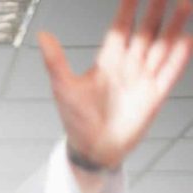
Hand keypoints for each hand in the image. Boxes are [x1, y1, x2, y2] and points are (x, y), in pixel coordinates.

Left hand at [39, 0, 191, 170]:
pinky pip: (171, 72)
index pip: (121, 28)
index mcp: (107, 61)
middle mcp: (128, 66)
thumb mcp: (63, 87)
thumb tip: (42, 35)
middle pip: (146, 31)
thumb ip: (55, 61)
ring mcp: (143, 79)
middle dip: (156, 10)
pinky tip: (188, 39)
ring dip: (174, 26)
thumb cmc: (77, 120)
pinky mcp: (154, 95)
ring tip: (185, 4)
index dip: (129, 8)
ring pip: (162, 46)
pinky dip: (179, 56)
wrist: (92, 149)